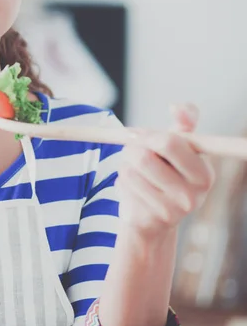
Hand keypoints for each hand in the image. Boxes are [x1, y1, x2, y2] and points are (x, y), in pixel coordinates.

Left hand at [117, 103, 215, 240]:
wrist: (154, 219)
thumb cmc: (168, 173)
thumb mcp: (179, 148)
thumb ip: (184, 124)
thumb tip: (177, 107)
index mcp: (204, 173)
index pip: (170, 142)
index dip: (147, 134)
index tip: (139, 134)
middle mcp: (193, 195)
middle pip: (143, 156)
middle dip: (131, 148)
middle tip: (131, 150)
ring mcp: (171, 210)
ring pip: (129, 170)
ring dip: (125, 165)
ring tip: (135, 171)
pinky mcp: (149, 219)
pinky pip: (122, 185)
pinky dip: (121, 181)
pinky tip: (132, 188)